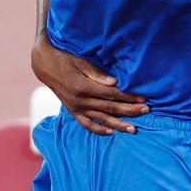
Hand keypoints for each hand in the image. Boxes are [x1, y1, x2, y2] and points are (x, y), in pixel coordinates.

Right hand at [31, 35, 148, 134]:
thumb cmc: (65, 59)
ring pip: (101, 119)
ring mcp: (75, 107)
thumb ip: (97, 73)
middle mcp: (80, 100)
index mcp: (83, 86)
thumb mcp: (80, 61)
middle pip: (110, 108)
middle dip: (129, 110)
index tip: (143, 98)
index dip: (128, 97)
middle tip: (146, 111)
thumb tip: (115, 82)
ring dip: (119, 124)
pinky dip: (98, 129)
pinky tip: (111, 132)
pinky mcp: (72, 111)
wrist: (43, 65)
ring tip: (134, 129)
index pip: (111, 94)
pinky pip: (86, 124)